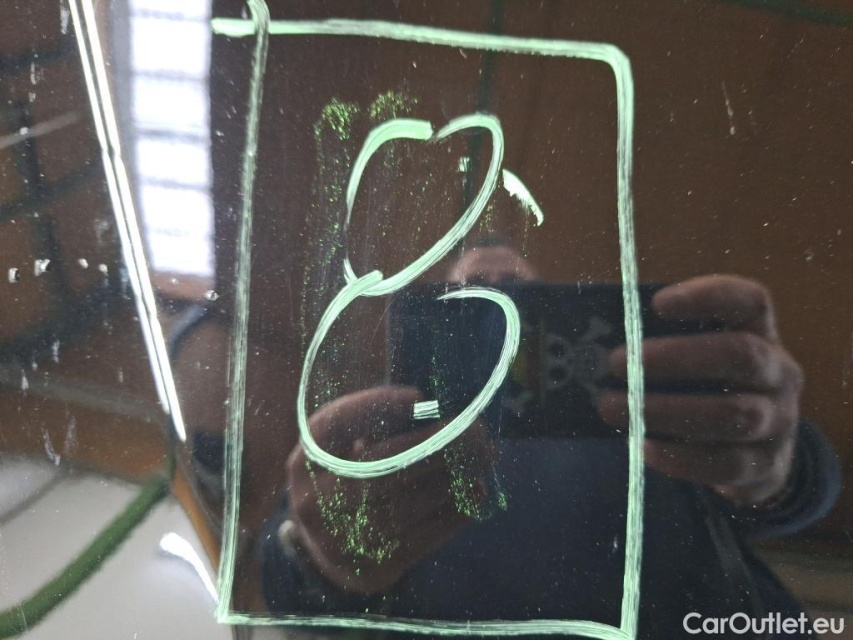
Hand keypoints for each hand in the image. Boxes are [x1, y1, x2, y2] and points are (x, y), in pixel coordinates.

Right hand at [286, 386, 494, 593]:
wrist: (326, 547)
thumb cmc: (347, 478)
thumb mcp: (344, 446)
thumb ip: (375, 424)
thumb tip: (430, 407)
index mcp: (303, 463)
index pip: (334, 426)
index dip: (375, 406)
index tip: (417, 395)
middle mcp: (314, 503)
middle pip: (382, 466)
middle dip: (435, 444)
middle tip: (475, 430)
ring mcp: (342, 541)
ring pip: (408, 502)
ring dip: (454, 478)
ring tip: (484, 459)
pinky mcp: (373, 568)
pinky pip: (424, 537)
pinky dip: (455, 512)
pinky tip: (476, 492)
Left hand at [598, 275, 803, 506]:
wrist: (756, 453)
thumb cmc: (709, 389)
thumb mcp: (696, 359)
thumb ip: (660, 345)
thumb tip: (593, 342)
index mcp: (760, 332)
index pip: (750, 300)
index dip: (707, 297)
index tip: (658, 304)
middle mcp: (779, 372)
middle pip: (739, 355)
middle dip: (675, 358)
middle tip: (616, 363)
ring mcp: (779, 421)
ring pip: (732, 414)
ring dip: (665, 410)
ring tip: (611, 408)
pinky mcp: (767, 466)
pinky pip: (726, 463)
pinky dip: (681, 457)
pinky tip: (644, 448)